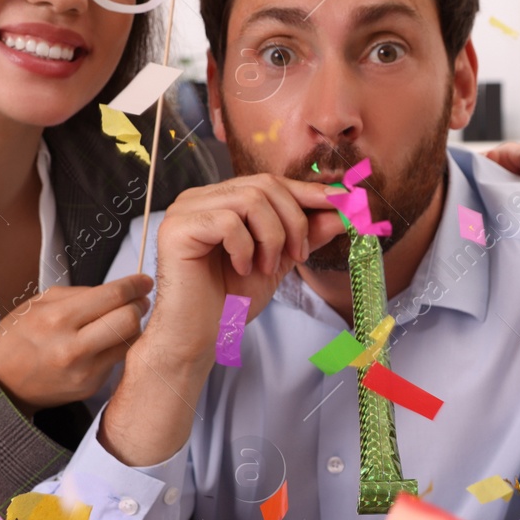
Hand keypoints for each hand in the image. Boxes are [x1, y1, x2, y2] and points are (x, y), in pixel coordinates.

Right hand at [0, 274, 152, 413]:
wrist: (1, 384)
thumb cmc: (18, 339)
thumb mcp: (38, 304)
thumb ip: (79, 294)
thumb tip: (117, 290)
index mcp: (56, 319)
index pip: (112, 296)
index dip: (135, 285)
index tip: (144, 281)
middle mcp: (71, 347)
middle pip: (128, 320)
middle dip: (139, 305)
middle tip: (139, 300)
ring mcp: (83, 371)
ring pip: (130, 342)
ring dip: (133, 327)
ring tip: (123, 319)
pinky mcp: (90, 386)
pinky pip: (118, 360)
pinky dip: (118, 347)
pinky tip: (107, 341)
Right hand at [143, 174, 345, 359]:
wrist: (202, 337)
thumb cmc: (231, 301)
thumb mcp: (278, 262)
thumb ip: (305, 234)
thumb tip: (342, 210)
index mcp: (222, 200)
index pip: (271, 183)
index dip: (309, 191)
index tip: (343, 201)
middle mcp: (201, 197)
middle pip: (264, 184)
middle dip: (293, 220)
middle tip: (298, 256)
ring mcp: (185, 210)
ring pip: (250, 200)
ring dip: (271, 237)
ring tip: (266, 267)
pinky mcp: (176, 228)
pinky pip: (227, 222)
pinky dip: (245, 248)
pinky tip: (242, 269)